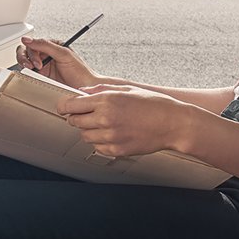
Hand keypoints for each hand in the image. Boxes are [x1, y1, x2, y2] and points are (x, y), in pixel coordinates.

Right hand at [16, 35, 95, 88]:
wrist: (85, 89)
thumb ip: (45, 45)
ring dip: (24, 65)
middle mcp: (46, 55)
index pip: (33, 43)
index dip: (32, 51)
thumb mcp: (64, 54)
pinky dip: (26, 74)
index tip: (38, 62)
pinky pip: (28, 74)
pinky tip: (31, 76)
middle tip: (32, 67)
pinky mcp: (41, 78)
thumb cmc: (80, 72)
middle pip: (25, 51)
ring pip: (24, 62)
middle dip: (25, 58)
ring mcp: (43, 67)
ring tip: (32, 70)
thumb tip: (27, 39)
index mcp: (52, 46)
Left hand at [56, 86, 195, 158]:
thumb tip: (82, 92)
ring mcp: (111, 136)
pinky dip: (100, 142)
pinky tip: (112, 134)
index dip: (65, 106)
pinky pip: (97, 147)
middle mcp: (106, 119)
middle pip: (74, 122)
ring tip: (103, 124)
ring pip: (85, 136)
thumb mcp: (127, 89)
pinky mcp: (117, 149)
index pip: (71, 105)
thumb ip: (101, 89)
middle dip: (77, 117)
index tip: (65, 107)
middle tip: (86, 114)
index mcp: (106, 101)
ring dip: (88, 130)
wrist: (173, 123)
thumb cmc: (154, 104)